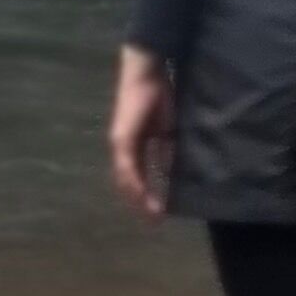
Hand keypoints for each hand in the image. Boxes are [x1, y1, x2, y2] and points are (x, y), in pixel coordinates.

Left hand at [110, 45, 173, 221]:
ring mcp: (121, 143)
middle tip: (155, 221)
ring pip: (126, 178)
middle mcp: (125, 147)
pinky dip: (134, 182)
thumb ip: (168, 150)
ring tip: (151, 214)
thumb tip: (175, 171)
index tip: (161, 211)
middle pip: (130, 181)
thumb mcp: (168, 131)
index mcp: (137, 145)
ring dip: (138, 197)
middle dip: (142, 202)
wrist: (148, 74)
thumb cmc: (160, 97)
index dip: (149, 192)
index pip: (141, 175)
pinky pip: (127, 165)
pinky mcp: (121, 138)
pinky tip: (141, 195)